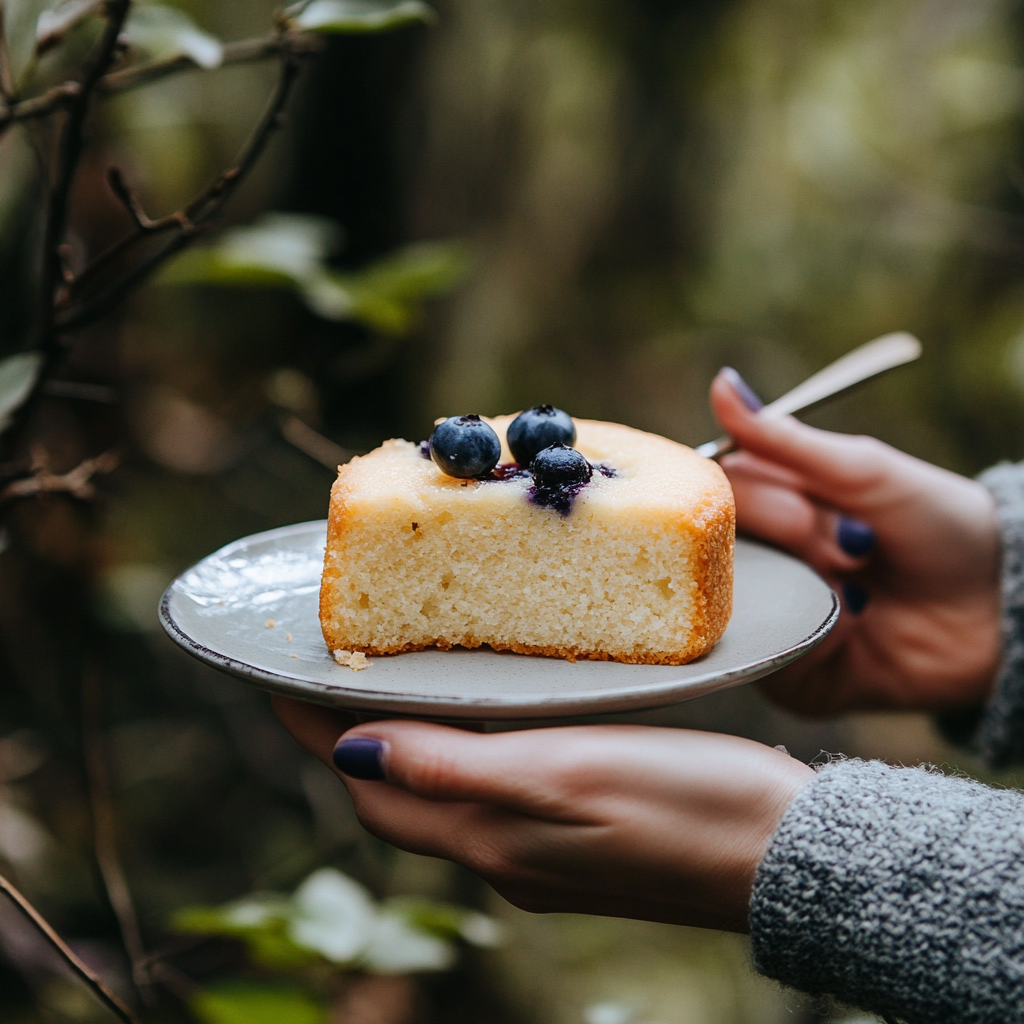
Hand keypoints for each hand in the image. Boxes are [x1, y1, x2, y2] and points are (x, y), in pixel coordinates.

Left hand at [273, 696, 812, 932]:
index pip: (373, 785)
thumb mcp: (565, 773)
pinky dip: (466, 757)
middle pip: (399, 795)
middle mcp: (506, 852)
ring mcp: (542, 855)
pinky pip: (492, 798)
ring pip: (444, 796)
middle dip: (355, 741)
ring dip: (410, 747)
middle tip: (340, 677)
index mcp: (493, 835)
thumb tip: (354, 753)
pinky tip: (490, 724)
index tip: (284, 682)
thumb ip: (456, 770)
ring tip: (403, 688)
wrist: (786, 856)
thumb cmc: (686, 804)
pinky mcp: (581, 844)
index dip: (321, 735)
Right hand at [710, 368, 1001, 714]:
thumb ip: (785, 439)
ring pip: (743, 603)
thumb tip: (722, 383)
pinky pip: (767, 660)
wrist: (1000, 610)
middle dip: (798, 541)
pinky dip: (813, 638)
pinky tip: (856, 627)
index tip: (808, 507)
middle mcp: (762, 561)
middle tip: (857, 548)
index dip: (757, 500)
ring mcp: (772, 618)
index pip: (719, 492)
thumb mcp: (864, 471)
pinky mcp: (790, 677)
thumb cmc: (940, 526)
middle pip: (726, 547)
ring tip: (864, 591)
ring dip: (809, 589)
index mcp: (771, 505)